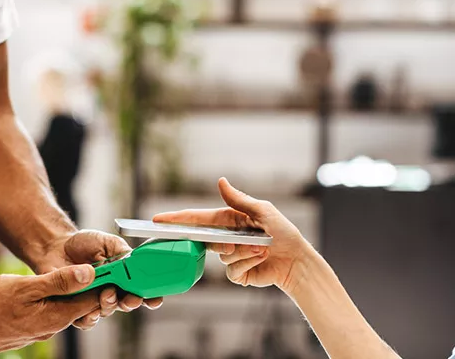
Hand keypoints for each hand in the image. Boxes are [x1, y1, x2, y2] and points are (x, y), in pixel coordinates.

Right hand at [0, 264, 103, 354]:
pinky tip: (50, 288)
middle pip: (80, 306)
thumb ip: (58, 281)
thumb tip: (90, 274)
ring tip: (77, 273)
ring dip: (72, 294)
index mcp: (56, 317)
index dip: (105, 284)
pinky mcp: (28, 330)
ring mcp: (39, 331)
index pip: (92, 301)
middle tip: (98, 266)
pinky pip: (48, 314)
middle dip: (91, 289)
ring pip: (64, 310)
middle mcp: (51, 328)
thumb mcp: (25, 286)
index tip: (113, 267)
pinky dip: (54, 301)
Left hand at [36, 230, 162, 328]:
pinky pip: (85, 320)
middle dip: (130, 303)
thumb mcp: (107, 242)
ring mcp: (95, 300)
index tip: (154, 299)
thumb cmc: (84, 244)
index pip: (142, 290)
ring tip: (106, 296)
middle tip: (129, 298)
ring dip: (109, 306)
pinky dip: (88, 318)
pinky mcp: (76, 308)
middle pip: (127, 304)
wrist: (56, 247)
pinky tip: (88, 311)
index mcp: (125, 276)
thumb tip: (132, 261)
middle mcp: (113, 291)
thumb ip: (121, 252)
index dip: (151, 297)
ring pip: (107, 311)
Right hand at [152, 178, 316, 292]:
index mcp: (229, 220)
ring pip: (223, 255)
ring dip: (245, 251)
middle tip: (236, 242)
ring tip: (263, 247)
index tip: (158, 220)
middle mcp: (227, 238)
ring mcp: (230, 256)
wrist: (296, 260)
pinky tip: (261, 258)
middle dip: (221, 241)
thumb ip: (239, 200)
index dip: (177, 219)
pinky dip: (248, 262)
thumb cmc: (283, 232)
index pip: (198, 219)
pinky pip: (232, 269)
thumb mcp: (262, 211)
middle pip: (206, 240)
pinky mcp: (237, 273)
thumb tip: (220, 182)